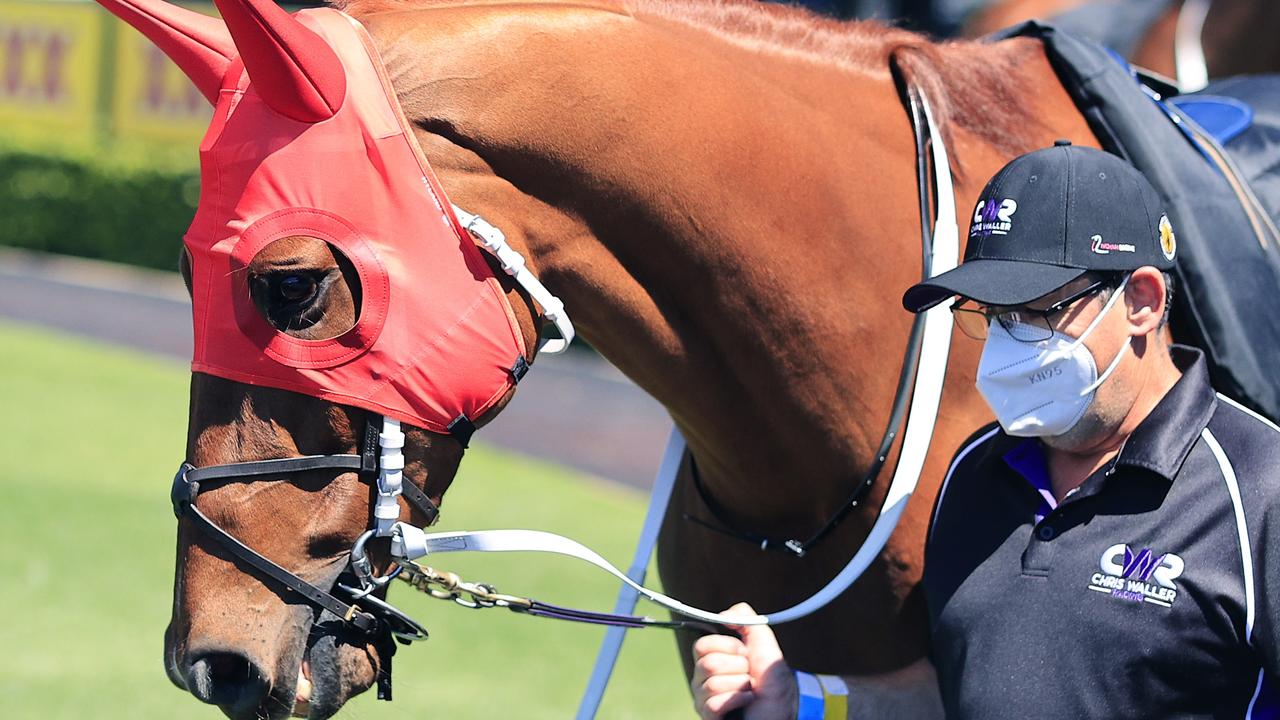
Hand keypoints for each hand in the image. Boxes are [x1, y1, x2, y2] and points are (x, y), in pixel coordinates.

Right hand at [691, 603, 796, 719]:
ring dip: (740, 685)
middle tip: (748, 672)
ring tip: (749, 688)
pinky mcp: (709, 714)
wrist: (783, 705)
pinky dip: (737, 700)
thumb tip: (723, 615)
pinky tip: (746, 700)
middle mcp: (704, 676)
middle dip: (738, 667)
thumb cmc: (772, 677)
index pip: (701, 645)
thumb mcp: (763, 641)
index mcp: (713, 656)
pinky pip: (715, 704)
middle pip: (707, 664)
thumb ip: (745, 619)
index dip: (726, 646)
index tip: (743, 651)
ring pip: (712, 684)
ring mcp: (704, 696)